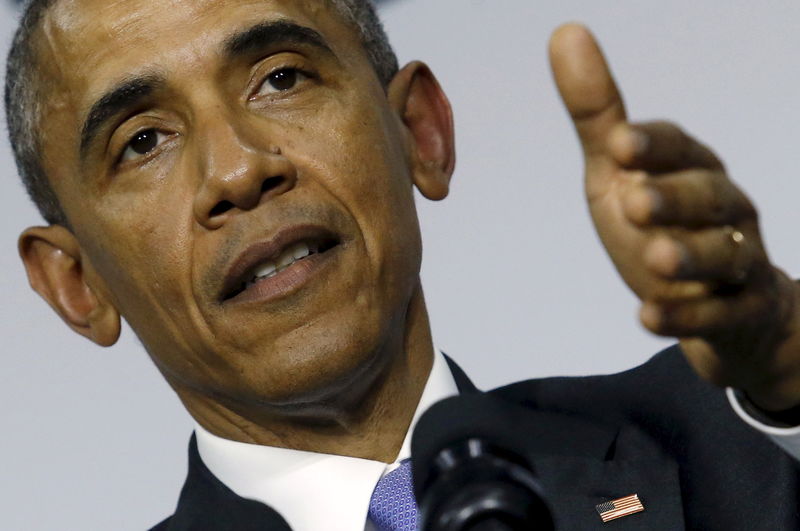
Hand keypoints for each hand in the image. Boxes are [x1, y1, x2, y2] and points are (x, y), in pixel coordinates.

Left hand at [549, 23, 799, 411]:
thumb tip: (565, 31)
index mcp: (693, 169)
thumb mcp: (621, 172)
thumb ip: (597, 115)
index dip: (652, 146)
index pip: (678, 148)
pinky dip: (685, 318)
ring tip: (655, 259)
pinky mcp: (740, 312)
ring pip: (724, 255)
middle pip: (708, 197)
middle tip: (635, 202)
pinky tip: (646, 318)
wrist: (722, 307)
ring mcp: (738, 263)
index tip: (618, 143)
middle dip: (674, 198)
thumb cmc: (662, 227)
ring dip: (689, 256)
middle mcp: (724, 209)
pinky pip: (719, 316)